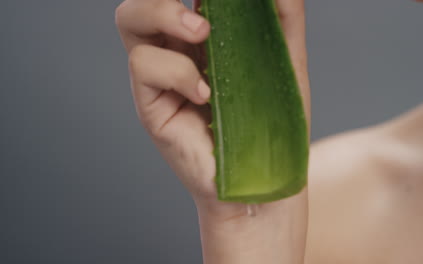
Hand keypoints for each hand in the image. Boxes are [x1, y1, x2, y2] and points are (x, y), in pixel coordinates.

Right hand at [115, 0, 309, 216]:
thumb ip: (284, 19)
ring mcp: (160, 78)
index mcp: (203, 39)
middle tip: (204, 14)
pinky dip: (176, 70)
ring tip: (203, 33)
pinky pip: (144, 66)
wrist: (263, 177)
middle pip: (142, 2)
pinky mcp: (151, 105)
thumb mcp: (286, 62)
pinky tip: (205, 92)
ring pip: (130, 21)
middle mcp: (175, 52)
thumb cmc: (273, 123)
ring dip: (163, 14)